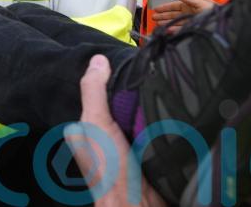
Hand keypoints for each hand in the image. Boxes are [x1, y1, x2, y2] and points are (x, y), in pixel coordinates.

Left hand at [64, 55, 165, 206]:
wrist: (139, 205)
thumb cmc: (111, 171)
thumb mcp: (96, 123)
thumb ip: (94, 92)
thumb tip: (98, 59)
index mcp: (81, 129)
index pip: (94, 95)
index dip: (108, 82)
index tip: (126, 67)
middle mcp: (98, 138)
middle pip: (116, 107)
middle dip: (130, 97)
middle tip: (150, 79)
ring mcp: (121, 148)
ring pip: (135, 119)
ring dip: (147, 111)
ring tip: (163, 93)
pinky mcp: (142, 156)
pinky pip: (151, 133)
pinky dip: (159, 126)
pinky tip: (169, 116)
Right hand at [152, 0, 215, 31]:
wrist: (222, 22)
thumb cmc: (213, 10)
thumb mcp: (200, 2)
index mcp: (189, 5)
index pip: (174, 6)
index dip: (165, 8)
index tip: (156, 9)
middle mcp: (188, 13)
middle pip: (172, 15)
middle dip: (163, 16)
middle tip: (154, 18)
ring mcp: (189, 21)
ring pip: (174, 22)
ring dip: (166, 23)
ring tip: (158, 25)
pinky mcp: (191, 28)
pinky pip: (180, 29)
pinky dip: (173, 30)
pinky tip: (168, 30)